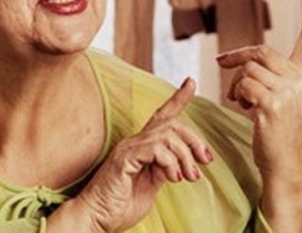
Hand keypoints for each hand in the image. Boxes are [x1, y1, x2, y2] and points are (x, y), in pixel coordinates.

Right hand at [49, 78, 212, 232]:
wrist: (95, 219)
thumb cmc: (119, 206)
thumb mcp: (151, 185)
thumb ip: (163, 169)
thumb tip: (180, 161)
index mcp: (141, 147)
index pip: (162, 116)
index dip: (178, 98)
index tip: (191, 82)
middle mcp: (134, 142)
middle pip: (171, 123)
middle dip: (193, 139)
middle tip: (205, 161)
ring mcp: (128, 148)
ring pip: (167, 135)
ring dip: (185, 156)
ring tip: (189, 177)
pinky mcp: (124, 158)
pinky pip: (155, 148)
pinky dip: (170, 162)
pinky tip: (173, 178)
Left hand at [216, 0, 301, 229]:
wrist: (287, 166)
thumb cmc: (291, 136)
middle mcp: (301, 80)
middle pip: (261, 52)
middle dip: (238, 58)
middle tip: (223, 64)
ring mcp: (288, 92)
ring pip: (248, 70)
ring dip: (236, 84)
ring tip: (241, 101)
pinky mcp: (272, 104)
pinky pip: (244, 85)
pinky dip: (237, 95)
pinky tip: (244, 109)